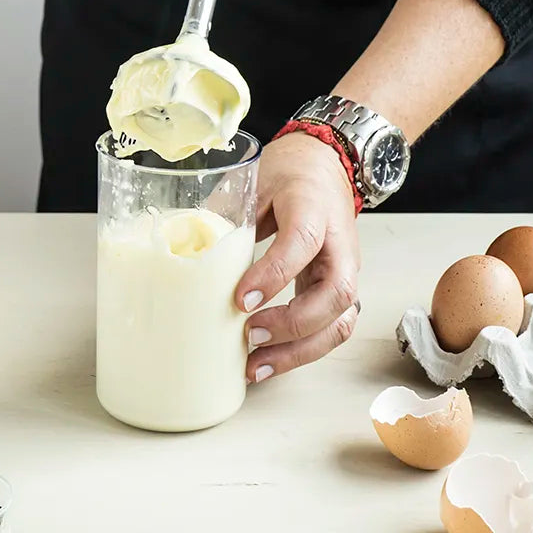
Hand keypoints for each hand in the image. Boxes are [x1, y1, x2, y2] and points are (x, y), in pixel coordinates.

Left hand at [236, 132, 360, 382]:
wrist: (324, 167)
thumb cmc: (289, 175)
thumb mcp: (255, 180)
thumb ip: (229, 213)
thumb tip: (188, 249)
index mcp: (314, 207)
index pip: (303, 242)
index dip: (274, 273)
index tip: (241, 297)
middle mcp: (338, 243)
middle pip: (336, 293)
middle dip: (294, 323)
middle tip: (251, 334)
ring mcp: (344, 270)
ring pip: (340, 321)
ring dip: (300, 350)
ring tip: (256, 365)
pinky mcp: (337, 290)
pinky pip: (331, 328)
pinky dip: (302, 352)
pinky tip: (267, 361)